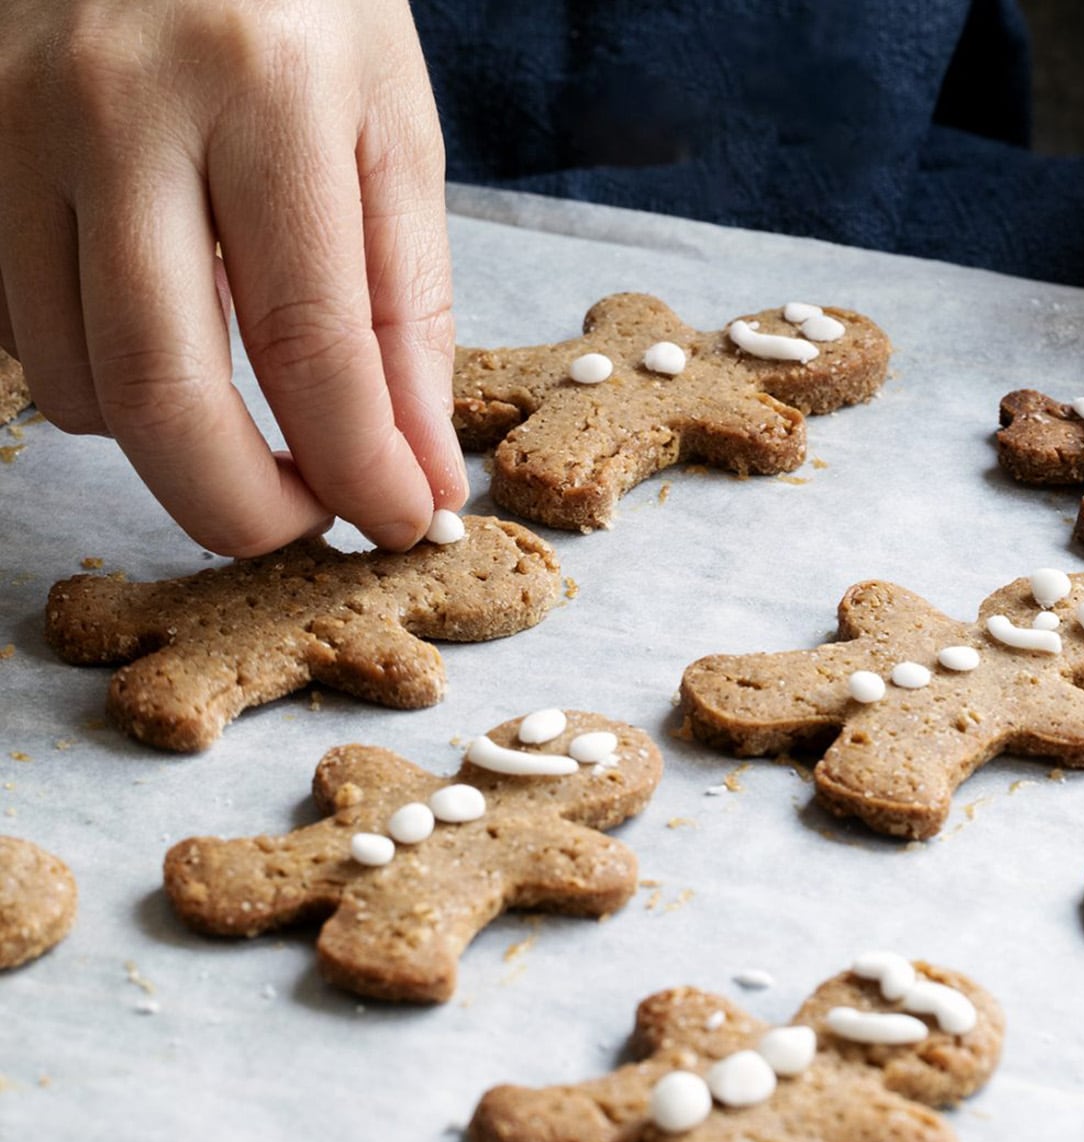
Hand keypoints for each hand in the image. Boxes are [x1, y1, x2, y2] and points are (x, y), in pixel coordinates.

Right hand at [0, 0, 465, 555]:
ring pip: (70, 381)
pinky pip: (18, 331)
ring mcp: (11, 125)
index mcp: (262, 92)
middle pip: (160, 392)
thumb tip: (420, 475)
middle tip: (299, 524)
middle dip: (239, 508)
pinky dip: (96, 376)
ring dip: (165, 443)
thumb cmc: (299, 4)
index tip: (399, 522)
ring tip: (238, 406)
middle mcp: (115, 108)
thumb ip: (409, 316)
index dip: (361, 470)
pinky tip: (158, 329)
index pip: (312, 348)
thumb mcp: (390, 136)